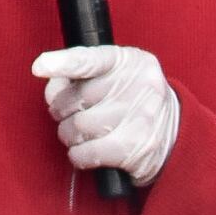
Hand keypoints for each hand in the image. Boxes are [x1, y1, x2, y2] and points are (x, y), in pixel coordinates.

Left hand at [31, 46, 180, 186]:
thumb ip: (84, 76)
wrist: (176, 134)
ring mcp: (139, 117)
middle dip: (62, 110)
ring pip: (79, 126)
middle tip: (67, 114)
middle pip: (77, 97)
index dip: (63, 63)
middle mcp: (139, 85)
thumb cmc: (133, 101)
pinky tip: (85, 151)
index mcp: (131, 61)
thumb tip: (52, 90)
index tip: (39, 67)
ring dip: (69, 134)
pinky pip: (87, 152)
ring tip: (78, 134)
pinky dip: (78, 155)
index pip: (91, 59)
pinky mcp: (135, 148)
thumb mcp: (117, 76)